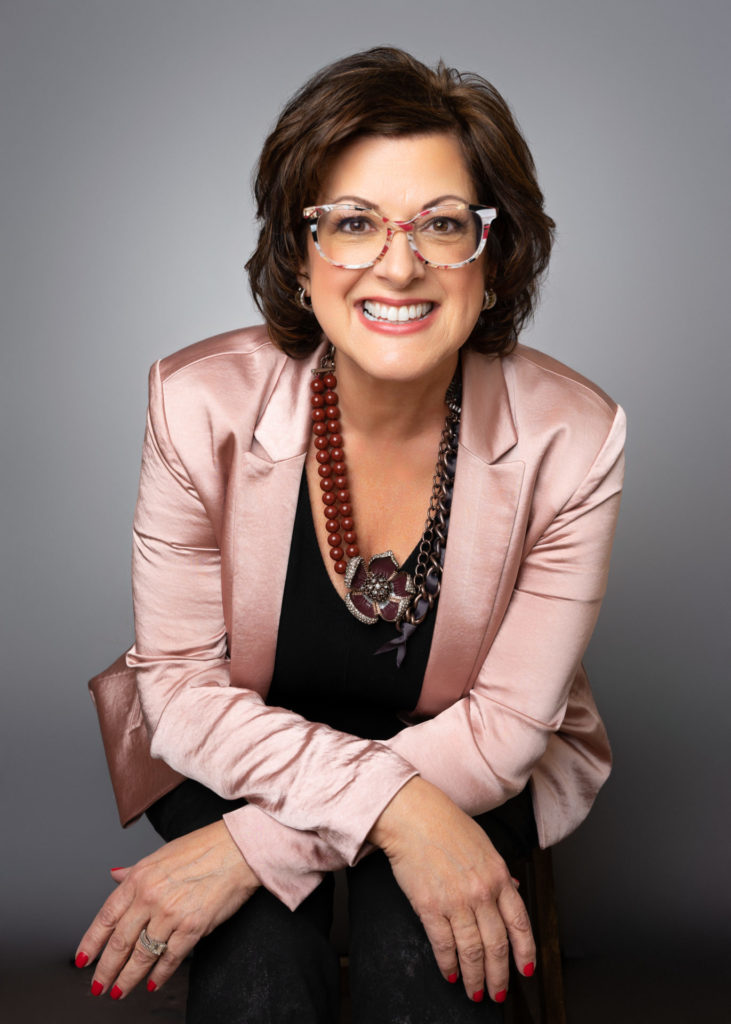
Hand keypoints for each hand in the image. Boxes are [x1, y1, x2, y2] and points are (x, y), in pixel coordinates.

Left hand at [74, 821, 259, 998]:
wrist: (238, 849)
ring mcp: (171, 914)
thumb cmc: (203, 848)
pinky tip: (152, 983)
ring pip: (142, 955)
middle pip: (120, 942)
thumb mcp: (161, 855)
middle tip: (98, 985)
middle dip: (106, 969)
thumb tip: (114, 876)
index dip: (92, 942)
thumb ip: (134, 871)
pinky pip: (170, 958)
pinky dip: (159, 974)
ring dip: (128, 978)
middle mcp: (150, 897)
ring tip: (119, 990)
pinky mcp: (193, 927)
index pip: (106, 916)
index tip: (83, 959)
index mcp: (140, 878)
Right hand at [368, 778, 534, 1003]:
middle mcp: (482, 892)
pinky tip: (451, 974)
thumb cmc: (446, 824)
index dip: (525, 952)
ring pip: (472, 951)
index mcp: (499, 875)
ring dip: (475, 978)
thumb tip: (516, 888)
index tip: (526, 970)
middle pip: (497, 945)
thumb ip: (500, 872)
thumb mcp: (484, 845)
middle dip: (499, 976)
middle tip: (498, 992)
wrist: (412, 815)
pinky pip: (444, 945)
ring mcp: (456, 901)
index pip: (520, 923)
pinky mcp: (429, 907)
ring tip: (474, 992)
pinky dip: (449, 965)